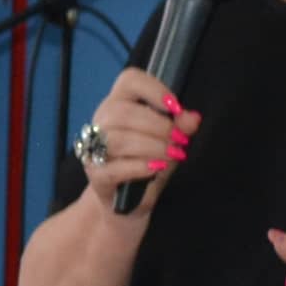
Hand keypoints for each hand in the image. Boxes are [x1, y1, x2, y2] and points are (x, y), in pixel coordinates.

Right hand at [79, 69, 196, 202]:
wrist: (126, 205)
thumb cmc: (146, 165)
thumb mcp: (168, 143)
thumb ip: (180, 127)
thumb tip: (192, 118)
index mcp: (119, 103)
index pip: (129, 80)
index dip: (154, 89)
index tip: (175, 108)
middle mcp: (102, 121)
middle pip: (123, 112)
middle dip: (159, 126)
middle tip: (180, 141)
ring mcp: (94, 149)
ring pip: (119, 140)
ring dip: (153, 147)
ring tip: (173, 156)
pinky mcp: (95, 175)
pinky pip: (115, 168)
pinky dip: (140, 167)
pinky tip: (156, 168)